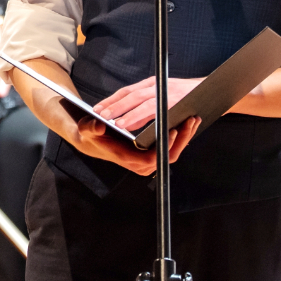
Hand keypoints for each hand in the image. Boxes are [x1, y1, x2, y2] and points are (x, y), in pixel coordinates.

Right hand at [71, 115, 201, 175]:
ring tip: (194, 117)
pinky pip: (170, 147)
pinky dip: (180, 135)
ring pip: (172, 151)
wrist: (92, 140)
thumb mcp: (86, 129)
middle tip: (191, 120)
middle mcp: (140, 163)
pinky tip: (187, 120)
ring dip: (185, 135)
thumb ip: (90, 128)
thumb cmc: (90, 134)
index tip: (174, 130)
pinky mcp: (151, 153)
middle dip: (182, 138)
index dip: (165, 144)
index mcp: (127, 159)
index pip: (153, 157)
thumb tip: (98, 126)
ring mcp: (147, 160)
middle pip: (168, 155)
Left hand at [95, 76, 202, 130]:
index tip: (98, 107)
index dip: (112, 99)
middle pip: (129, 94)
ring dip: (121, 112)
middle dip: (111, 104)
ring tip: (108, 122)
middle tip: (96, 114)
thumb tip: (131, 119)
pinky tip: (127, 125)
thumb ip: (149, 106)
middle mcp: (157, 85)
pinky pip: (151, 110)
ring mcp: (166, 92)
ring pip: (138, 102)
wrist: (218, 90)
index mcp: (154, 83)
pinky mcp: (174, 101)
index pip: (128, 91)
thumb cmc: (192, 97)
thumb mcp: (167, 97)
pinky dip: (137, 117)